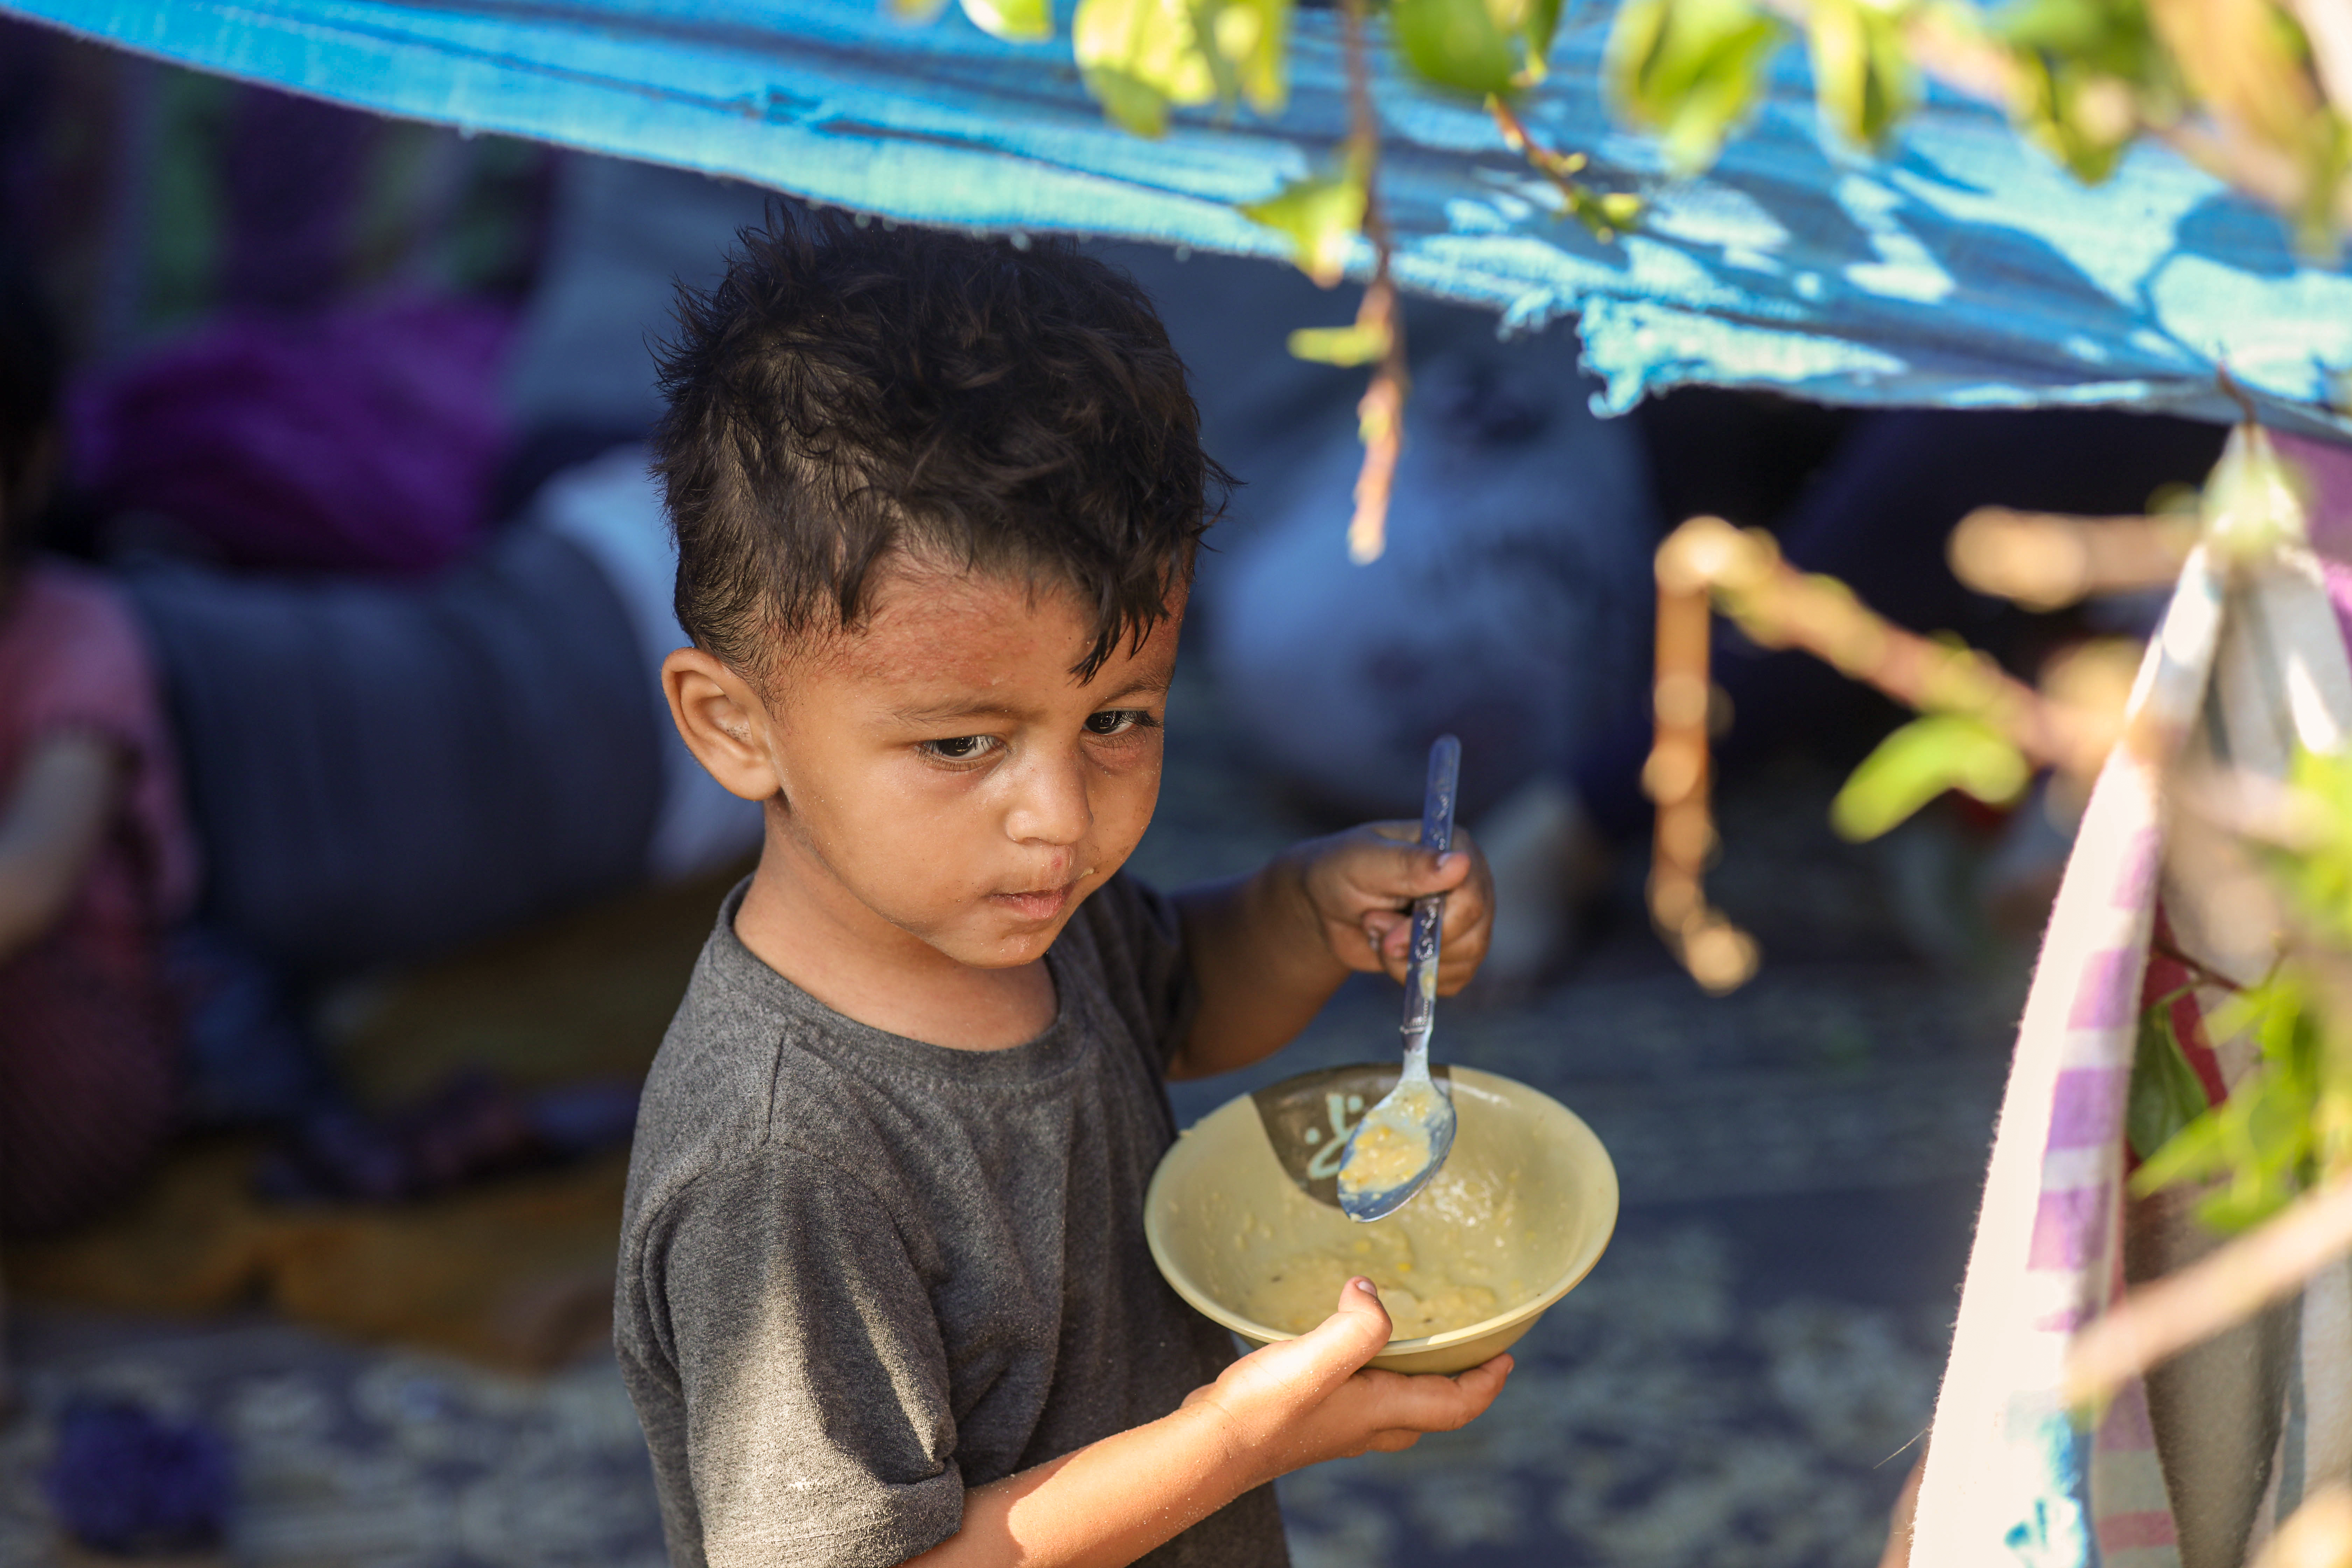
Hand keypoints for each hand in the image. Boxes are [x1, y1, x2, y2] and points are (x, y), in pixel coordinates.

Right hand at [1183, 1278, 1511, 1488]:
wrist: (1213, 1445)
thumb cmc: (1266, 1408)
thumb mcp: (1320, 1358)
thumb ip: (1359, 1326)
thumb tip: (1369, 1293)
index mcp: (1380, 1411)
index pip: (1454, 1406)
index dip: (1486, 1384)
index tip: (1507, 1357)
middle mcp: (1363, 1425)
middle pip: (1427, 1413)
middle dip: (1455, 1386)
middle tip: (1466, 1353)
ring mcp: (1333, 1426)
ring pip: (1391, 1410)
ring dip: (1412, 1382)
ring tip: (1410, 1345)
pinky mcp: (1304, 1417)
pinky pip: (1354, 1399)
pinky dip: (1367, 1376)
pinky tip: (1341, 1351)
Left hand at [1294, 824, 1494, 994]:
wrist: (1325, 906)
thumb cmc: (1341, 871)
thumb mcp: (1363, 862)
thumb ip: (1409, 863)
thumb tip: (1460, 863)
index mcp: (1455, 848)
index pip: (1471, 897)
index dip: (1436, 922)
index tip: (1388, 928)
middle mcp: (1470, 882)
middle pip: (1473, 935)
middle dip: (1415, 942)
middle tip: (1374, 926)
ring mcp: (1466, 919)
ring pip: (1465, 960)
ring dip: (1410, 958)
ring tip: (1378, 932)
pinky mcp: (1455, 950)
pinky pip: (1454, 979)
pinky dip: (1414, 974)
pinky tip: (1390, 951)